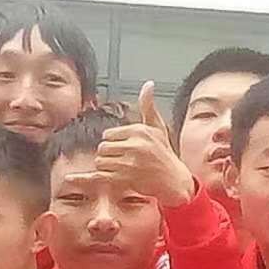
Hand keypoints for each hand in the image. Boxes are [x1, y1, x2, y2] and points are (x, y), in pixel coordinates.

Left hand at [95, 82, 195, 208]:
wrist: (176, 183)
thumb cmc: (165, 155)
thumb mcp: (158, 129)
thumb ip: (148, 107)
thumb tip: (149, 84)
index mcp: (139, 131)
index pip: (108, 135)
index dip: (114, 143)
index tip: (125, 149)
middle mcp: (136, 145)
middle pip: (103, 148)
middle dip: (109, 155)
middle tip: (122, 161)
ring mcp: (131, 162)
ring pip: (101, 162)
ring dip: (108, 168)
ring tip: (122, 170)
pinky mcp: (127, 179)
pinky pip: (102, 175)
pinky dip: (99, 178)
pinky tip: (93, 178)